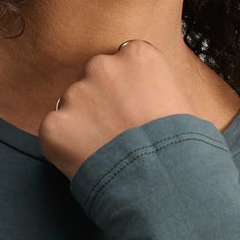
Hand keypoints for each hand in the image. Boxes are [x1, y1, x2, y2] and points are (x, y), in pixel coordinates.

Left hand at [37, 40, 194, 181]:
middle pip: (95, 78)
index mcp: (137, 56)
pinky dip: (65, 149)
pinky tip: (88, 164)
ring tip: (106, 154)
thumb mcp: (185, 107)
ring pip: (72, 106)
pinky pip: (54, 133)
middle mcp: (102, 66)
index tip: (135, 111)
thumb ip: (158, 91)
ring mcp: (75, 95)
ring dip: (83, 125)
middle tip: (118, 135)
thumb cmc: (184, 149)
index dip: (129, 89)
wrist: (164, 184)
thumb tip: (155, 104)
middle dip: (102, 102)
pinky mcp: (54, 125)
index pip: (124, 61)